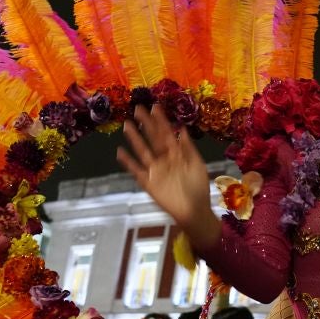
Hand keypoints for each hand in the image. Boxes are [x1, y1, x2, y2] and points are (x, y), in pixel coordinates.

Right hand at [117, 104, 218, 245]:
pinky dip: (128, 162)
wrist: (194, 211)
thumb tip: (182, 128)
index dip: (161, 121)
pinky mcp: (148, 183)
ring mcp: (155, 171)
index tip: (155, 107)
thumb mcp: (197, 165)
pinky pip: (136, 171)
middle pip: (153, 138)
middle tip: (137, 108)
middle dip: (146, 124)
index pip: (167, 133)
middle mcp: (164, 160)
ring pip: (143, 151)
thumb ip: (189, 148)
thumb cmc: (199, 188)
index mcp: (177, 154)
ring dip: (135, 139)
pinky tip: (120, 152)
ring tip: (127, 125)